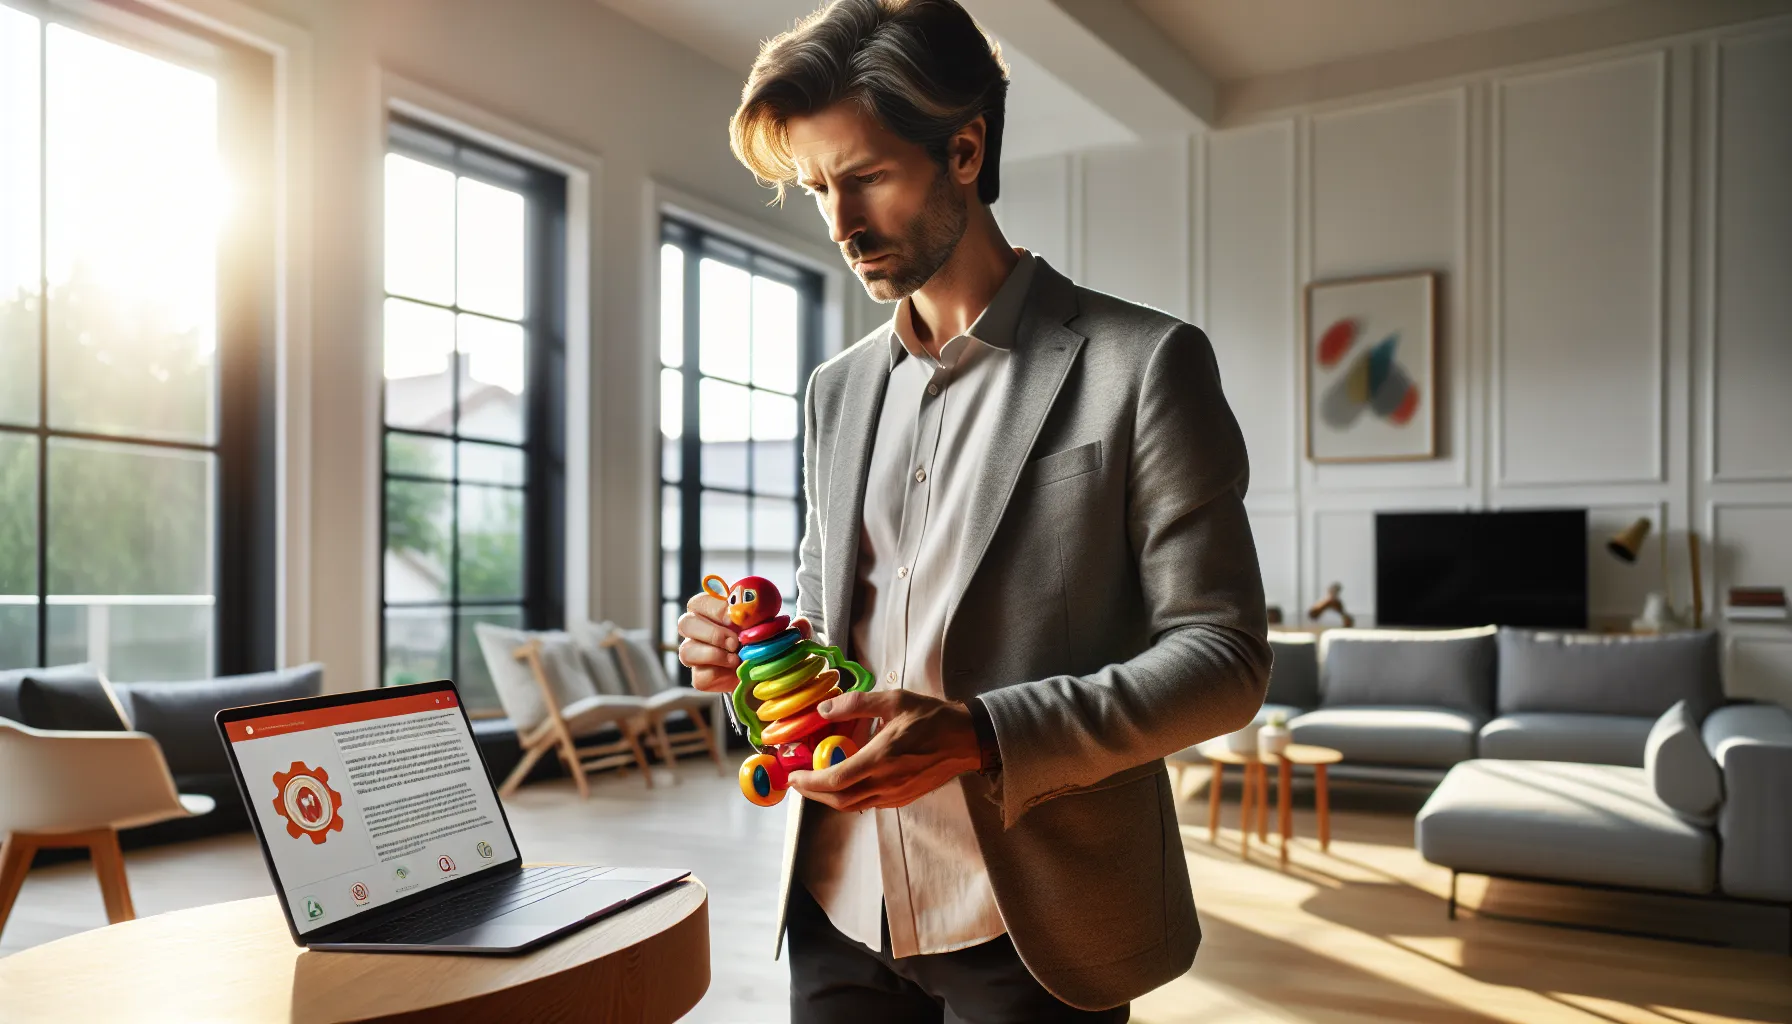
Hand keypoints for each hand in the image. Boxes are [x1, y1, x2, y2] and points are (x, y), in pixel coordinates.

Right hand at [676, 592, 811, 693]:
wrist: (768, 675)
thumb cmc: (769, 644)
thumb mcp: (784, 633)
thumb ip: (792, 627)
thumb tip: (800, 624)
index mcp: (712, 611)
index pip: (699, 602)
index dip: (714, 608)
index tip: (736, 617)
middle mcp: (698, 631)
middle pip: (685, 623)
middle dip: (711, 631)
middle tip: (736, 641)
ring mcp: (696, 655)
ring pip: (686, 651)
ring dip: (712, 653)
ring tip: (736, 658)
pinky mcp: (701, 677)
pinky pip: (699, 675)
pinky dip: (717, 673)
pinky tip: (733, 671)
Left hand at [786, 690, 982, 812]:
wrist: (966, 739)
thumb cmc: (931, 717)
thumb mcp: (893, 701)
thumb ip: (856, 704)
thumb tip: (824, 709)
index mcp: (881, 759)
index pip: (836, 780)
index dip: (810, 782)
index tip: (794, 775)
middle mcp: (886, 782)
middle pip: (839, 800)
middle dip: (813, 794)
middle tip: (799, 781)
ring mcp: (896, 794)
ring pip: (853, 805)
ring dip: (830, 797)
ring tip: (817, 782)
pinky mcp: (903, 798)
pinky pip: (869, 803)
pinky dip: (851, 797)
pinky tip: (847, 782)